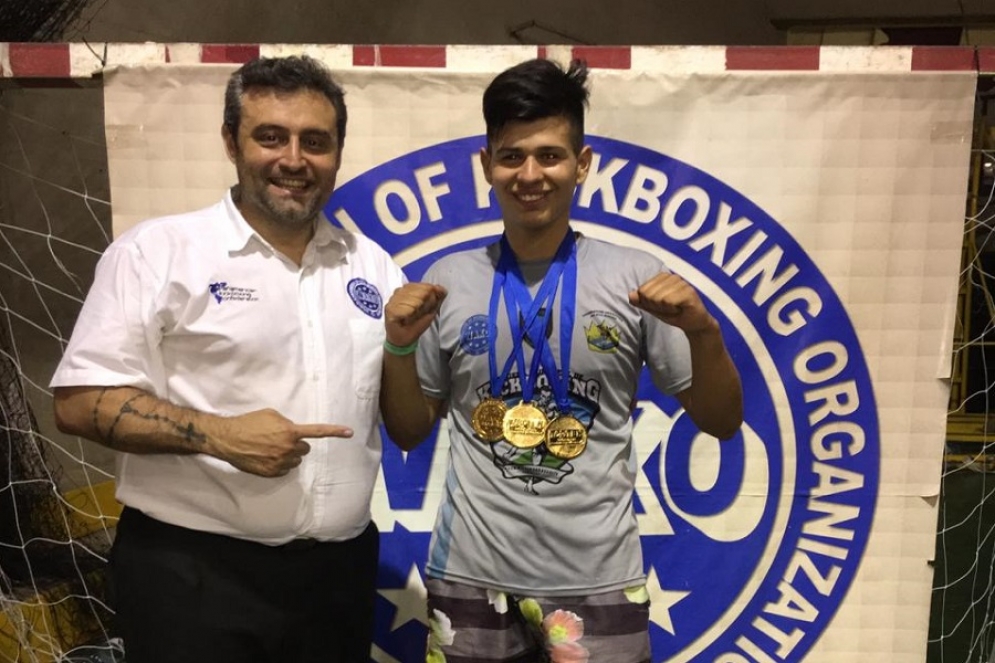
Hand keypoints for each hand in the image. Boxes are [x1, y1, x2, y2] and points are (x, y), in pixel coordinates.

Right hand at [209, 408, 352, 476]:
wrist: (228, 439)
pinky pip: (285, 469)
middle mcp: (288, 448)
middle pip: (305, 449)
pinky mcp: (272, 473)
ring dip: (288, 454)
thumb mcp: (271, 415)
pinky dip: (279, 464)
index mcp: (290, 431)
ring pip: (295, 460)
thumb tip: (293, 431)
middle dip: (297, 444)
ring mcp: (280, 462)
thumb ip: (287, 423)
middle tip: (281, 439)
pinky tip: (266, 457)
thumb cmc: (249, 423)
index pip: (317, 432)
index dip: (335, 431)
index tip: (350, 432)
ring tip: (270, 448)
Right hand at [384, 283, 446, 347]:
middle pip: (420, 293)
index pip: (425, 286)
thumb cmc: (416, 323)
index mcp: (409, 288)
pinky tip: (406, 320)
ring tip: (412, 317)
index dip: (430, 298)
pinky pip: (406, 310)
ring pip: (413, 301)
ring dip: (416, 312)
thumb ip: (437, 297)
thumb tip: (441, 287)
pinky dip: (409, 316)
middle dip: (423, 306)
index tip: (426, 308)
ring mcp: (393, 299)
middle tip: (417, 314)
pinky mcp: (389, 308)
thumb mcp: (431, 309)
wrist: (404, 339)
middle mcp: (399, 291)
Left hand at [628, 272, 716, 334]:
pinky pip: (668, 300)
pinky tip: (680, 309)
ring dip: (665, 308)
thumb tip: (630, 295)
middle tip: (669, 308)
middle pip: (648, 293)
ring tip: (675, 308)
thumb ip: (642, 302)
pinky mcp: (688, 291)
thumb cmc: (674, 314)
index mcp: (662, 277)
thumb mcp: (654, 308)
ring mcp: (681, 283)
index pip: (642, 290)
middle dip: (656, 306)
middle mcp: (672, 276)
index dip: (648, 303)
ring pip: (658, 297)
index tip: (661, 306)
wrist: (693, 324)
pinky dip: (671, 309)